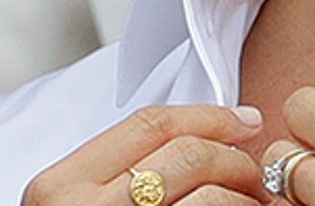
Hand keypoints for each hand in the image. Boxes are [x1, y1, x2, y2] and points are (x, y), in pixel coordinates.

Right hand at [23, 104, 271, 204]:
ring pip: (210, 197)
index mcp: (61, 187)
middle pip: (187, 155)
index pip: (148, 125)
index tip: (242, 121)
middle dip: (236, 160)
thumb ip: (116, 175)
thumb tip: (202, 141)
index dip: (208, 117)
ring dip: (246, 199)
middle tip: (253, 176)